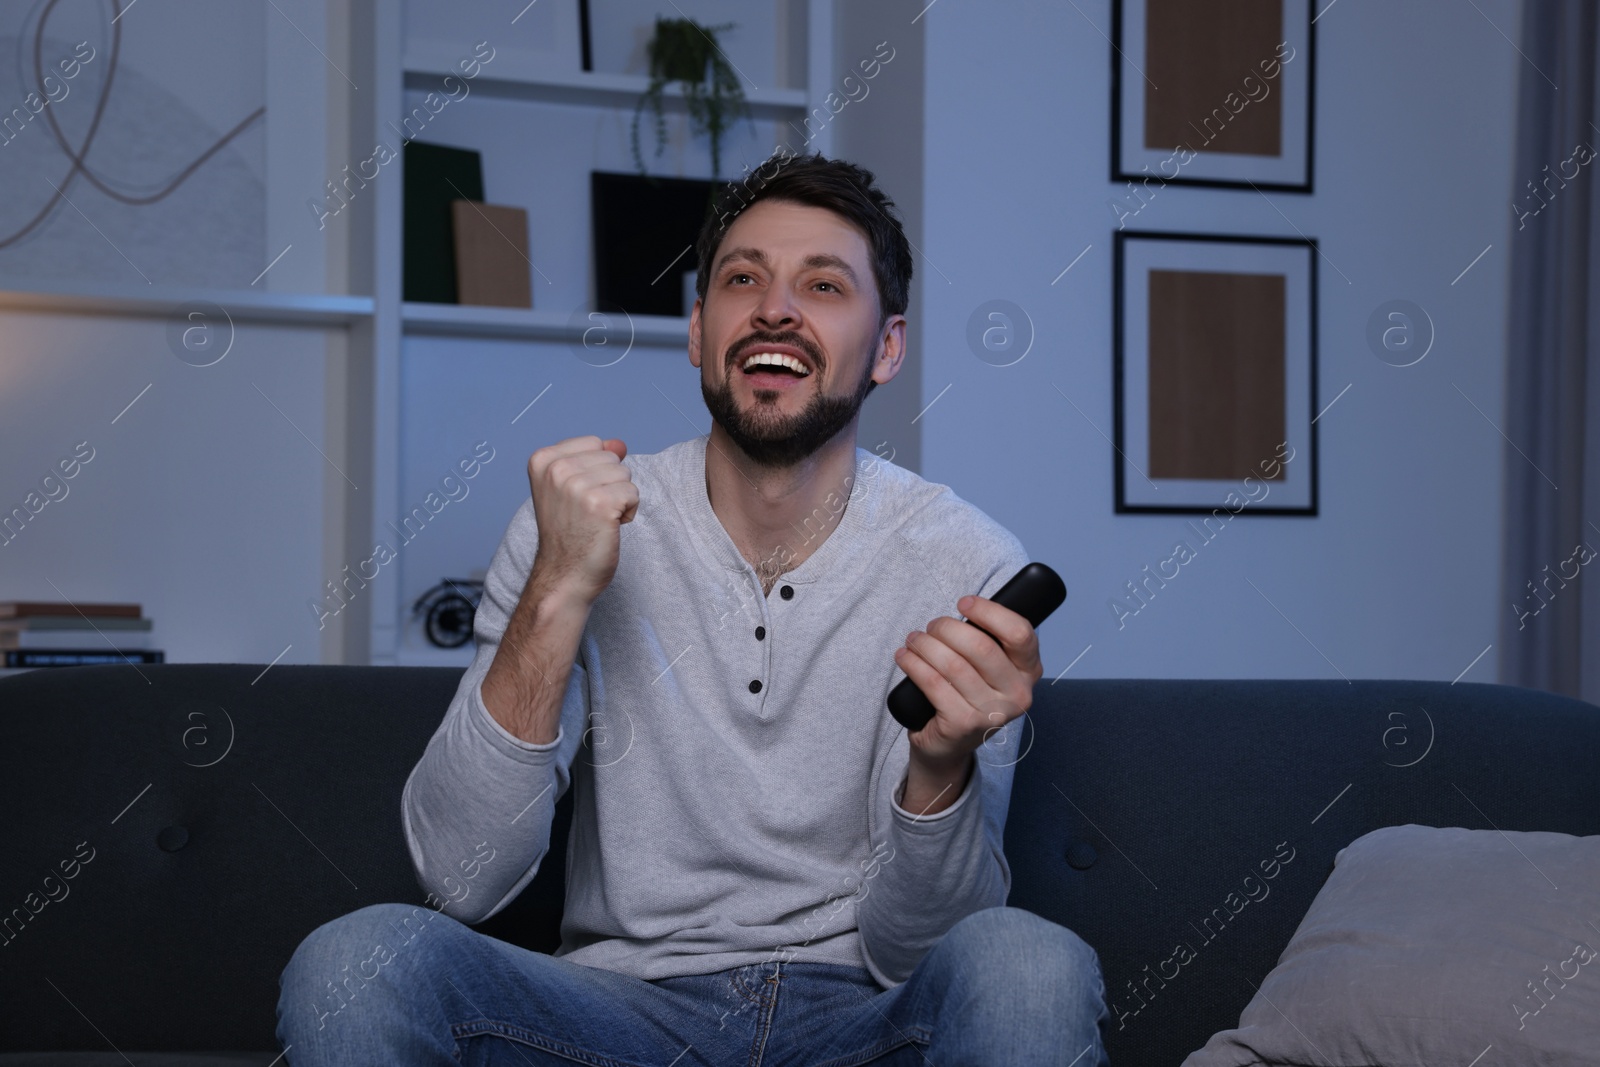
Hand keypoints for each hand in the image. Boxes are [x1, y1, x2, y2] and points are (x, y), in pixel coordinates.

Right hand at [526, 435, 637, 606]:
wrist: (563, 575)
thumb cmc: (569, 534)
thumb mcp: (571, 487)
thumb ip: (594, 459)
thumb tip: (619, 444)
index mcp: (543, 460)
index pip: (594, 443)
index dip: (596, 471)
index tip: (577, 498)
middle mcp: (556, 469)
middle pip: (611, 457)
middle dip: (610, 484)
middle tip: (588, 513)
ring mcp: (577, 485)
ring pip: (625, 474)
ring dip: (620, 499)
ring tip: (597, 520)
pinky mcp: (600, 503)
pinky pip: (633, 493)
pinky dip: (628, 512)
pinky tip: (608, 527)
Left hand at [893, 593, 1042, 772]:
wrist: (949, 744)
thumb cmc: (968, 693)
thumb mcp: (989, 666)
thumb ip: (990, 639)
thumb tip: (967, 607)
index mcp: (1030, 671)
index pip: (1019, 632)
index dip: (988, 612)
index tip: (963, 604)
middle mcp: (1018, 694)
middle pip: (980, 646)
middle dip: (947, 629)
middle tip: (931, 627)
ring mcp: (992, 712)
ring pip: (953, 664)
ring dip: (926, 645)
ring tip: (914, 639)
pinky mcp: (964, 724)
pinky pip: (933, 683)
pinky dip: (913, 664)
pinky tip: (904, 657)